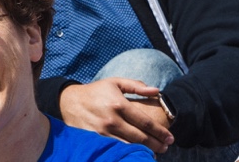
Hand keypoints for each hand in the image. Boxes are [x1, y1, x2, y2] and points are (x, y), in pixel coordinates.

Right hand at [58, 77, 173, 152]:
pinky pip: (116, 149)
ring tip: (155, 152)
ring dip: (144, 151)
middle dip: (156, 144)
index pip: (145, 122)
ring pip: (129, 146)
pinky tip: (136, 154)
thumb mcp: (115, 82)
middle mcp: (112, 120)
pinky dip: (128, 152)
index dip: (160, 132)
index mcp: (119, 105)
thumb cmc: (95, 91)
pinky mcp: (96, 140)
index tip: (170, 137)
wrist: (68, 102)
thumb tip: (156, 91)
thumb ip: (136, 86)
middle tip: (166, 147)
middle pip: (140, 137)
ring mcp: (103, 133)